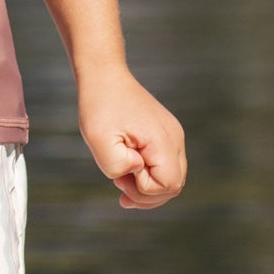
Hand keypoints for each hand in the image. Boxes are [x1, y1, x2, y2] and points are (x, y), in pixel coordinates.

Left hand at [78, 70, 186, 210]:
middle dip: (146, 195)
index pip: (168, 184)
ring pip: (172, 178)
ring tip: (121, 180)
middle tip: (119, 184)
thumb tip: (136, 170)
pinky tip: (128, 174)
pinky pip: (165, 166)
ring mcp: (173, 136)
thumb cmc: (100, 107)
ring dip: (147, 188)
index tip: (120, 176)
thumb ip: (117, 165)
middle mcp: (175, 139)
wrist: (104, 78)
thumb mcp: (98, 140)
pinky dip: (149, 176)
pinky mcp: (165, 135)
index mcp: (163, 141)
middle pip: (175, 186)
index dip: (143, 190)